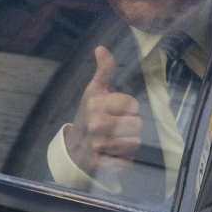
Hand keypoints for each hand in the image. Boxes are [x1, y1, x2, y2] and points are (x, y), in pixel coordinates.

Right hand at [65, 46, 141, 176]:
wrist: (73, 146)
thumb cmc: (89, 115)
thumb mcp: (95, 91)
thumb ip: (104, 70)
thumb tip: (101, 47)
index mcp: (96, 103)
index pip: (133, 105)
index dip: (129, 108)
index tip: (117, 111)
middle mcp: (96, 124)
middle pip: (137, 124)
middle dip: (131, 127)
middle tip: (118, 127)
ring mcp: (98, 145)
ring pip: (135, 143)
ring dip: (129, 143)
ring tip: (116, 140)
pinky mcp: (101, 164)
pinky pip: (127, 162)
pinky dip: (124, 160)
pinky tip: (113, 154)